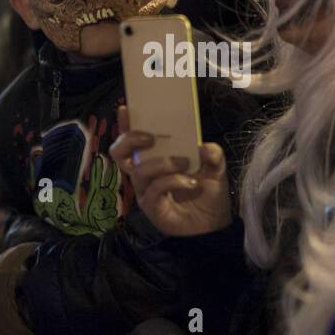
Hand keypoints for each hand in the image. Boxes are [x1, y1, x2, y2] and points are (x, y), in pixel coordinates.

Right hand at [108, 105, 232, 236]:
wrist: (214, 225)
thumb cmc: (208, 193)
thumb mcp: (215, 168)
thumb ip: (212, 154)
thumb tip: (203, 146)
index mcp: (155, 158)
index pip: (133, 140)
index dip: (125, 125)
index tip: (125, 109)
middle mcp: (145, 173)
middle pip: (120, 154)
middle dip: (130, 140)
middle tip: (151, 137)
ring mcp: (145, 190)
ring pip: (139, 171)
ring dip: (163, 163)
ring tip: (185, 163)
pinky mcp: (151, 207)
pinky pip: (154, 189)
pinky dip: (173, 181)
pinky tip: (191, 183)